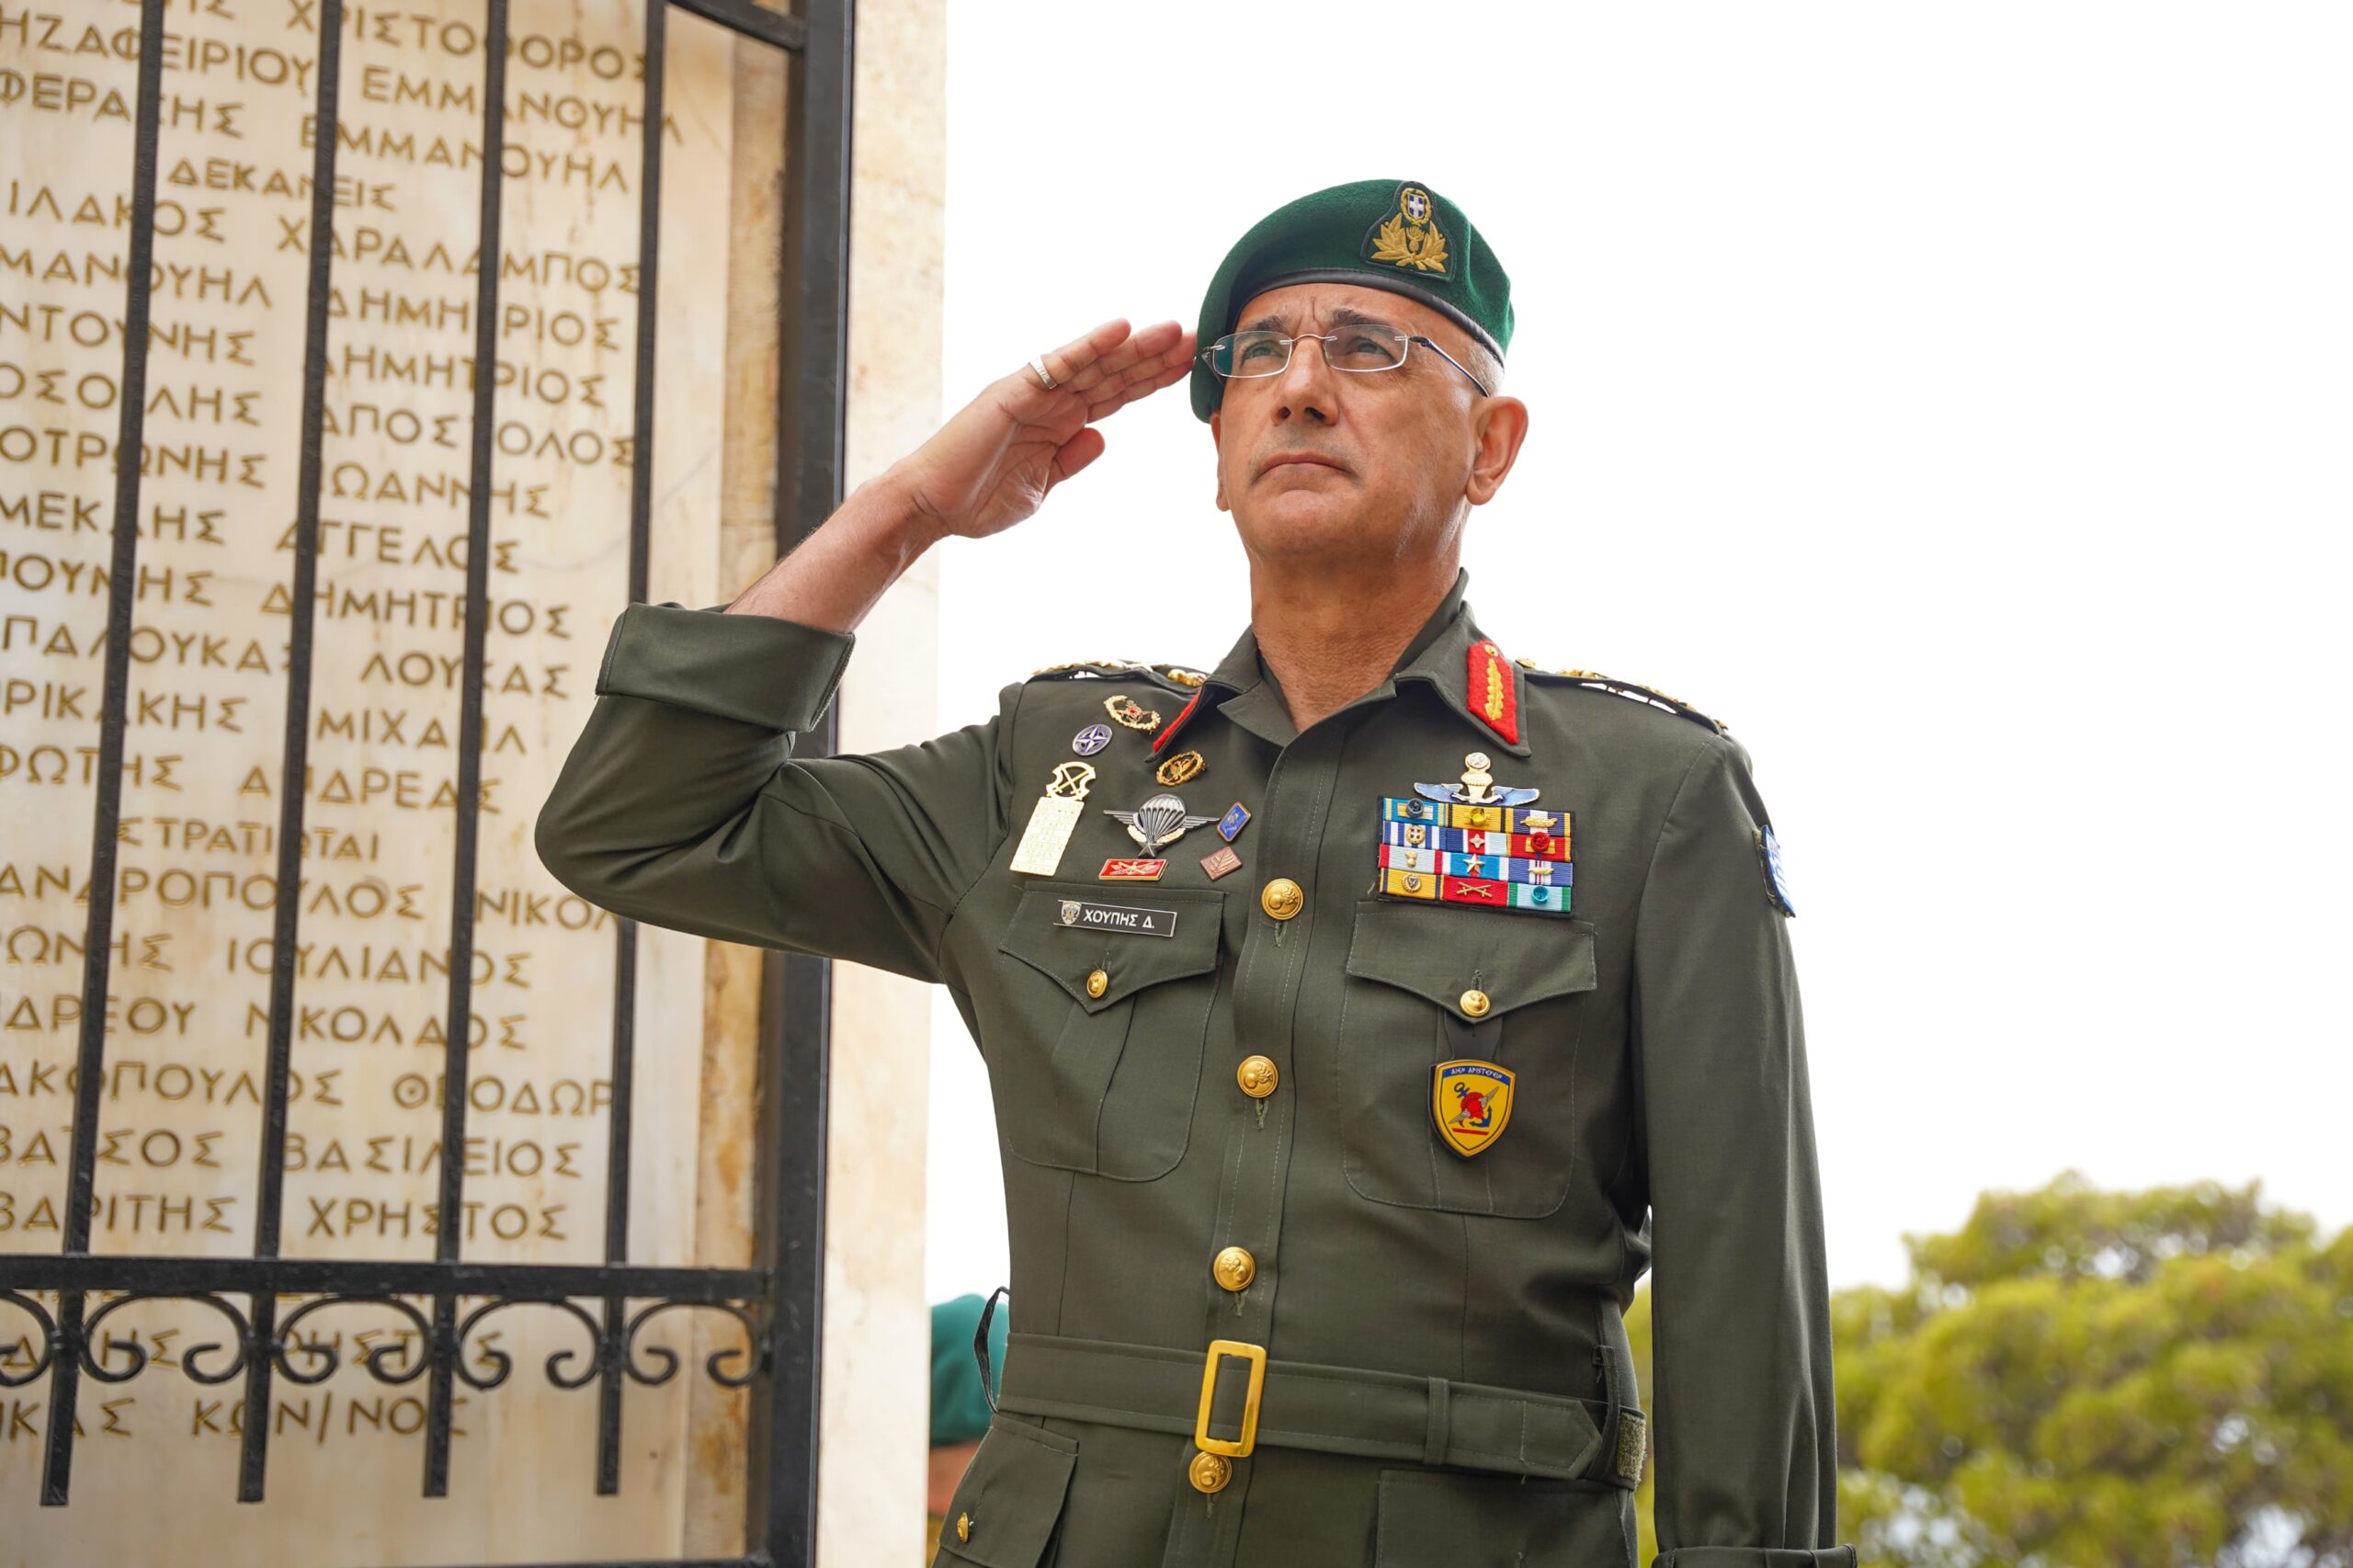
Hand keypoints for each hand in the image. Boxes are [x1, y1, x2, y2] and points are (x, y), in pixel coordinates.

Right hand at [883, 318, 1195, 542]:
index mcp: (1062, 422)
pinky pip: (1059, 363)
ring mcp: (1035, 391)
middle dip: (1157, 357)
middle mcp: (1052, 400)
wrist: (934, 508)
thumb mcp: (1042, 485)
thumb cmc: (978, 500)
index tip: (1191, 368)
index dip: (1153, 380)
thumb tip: (1101, 437)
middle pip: (1115, 373)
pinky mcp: (1015, 390)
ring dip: (1136, 346)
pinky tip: (1121, 329)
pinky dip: (1090, 345)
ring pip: (1096, 363)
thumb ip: (1071, 459)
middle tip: (1200, 337)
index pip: (1117, 394)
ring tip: (1175, 330)